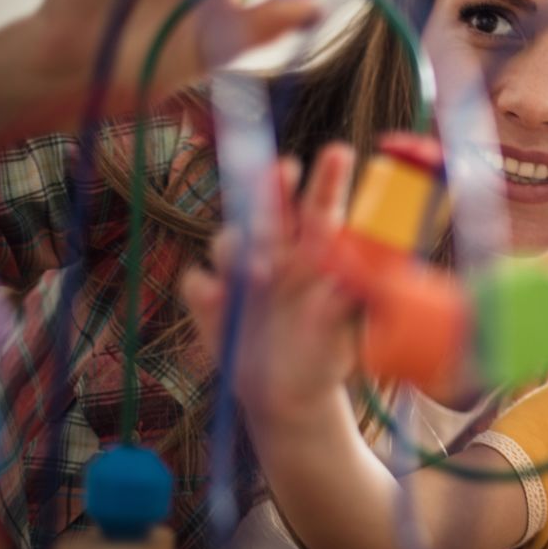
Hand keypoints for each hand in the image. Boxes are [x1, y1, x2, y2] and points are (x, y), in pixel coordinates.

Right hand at [182, 143, 358, 421]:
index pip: (323, 207)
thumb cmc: (327, 357)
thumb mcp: (346, 336)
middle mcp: (278, 252)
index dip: (329, 178)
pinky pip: (198, 282)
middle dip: (274, 183)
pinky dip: (205, 288)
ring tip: (260, 273)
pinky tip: (219, 302)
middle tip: (285, 168)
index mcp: (317, 254)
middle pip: (271, 206)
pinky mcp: (211, 300)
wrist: (290, 396)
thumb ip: (347, 305)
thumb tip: (349, 281)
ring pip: (230, 238)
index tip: (339, 152)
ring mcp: (241, 273)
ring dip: (239, 246)